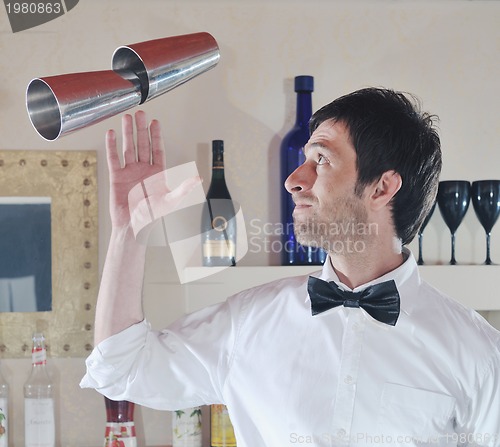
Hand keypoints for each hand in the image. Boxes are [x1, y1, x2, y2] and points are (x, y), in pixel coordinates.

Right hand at [106, 110, 199, 231]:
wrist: (132, 226)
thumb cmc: (152, 216)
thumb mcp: (171, 201)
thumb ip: (184, 188)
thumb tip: (199, 179)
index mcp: (157, 173)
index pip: (157, 149)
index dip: (156, 136)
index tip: (155, 122)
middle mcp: (143, 169)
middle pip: (142, 144)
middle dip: (141, 129)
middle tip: (140, 113)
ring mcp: (129, 172)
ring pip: (128, 147)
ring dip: (127, 133)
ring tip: (126, 117)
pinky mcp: (116, 177)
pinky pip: (113, 158)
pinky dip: (112, 145)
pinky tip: (111, 133)